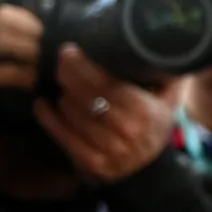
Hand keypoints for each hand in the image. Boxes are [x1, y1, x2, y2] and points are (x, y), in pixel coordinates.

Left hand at [32, 46, 177, 185]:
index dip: (85, 67)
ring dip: (64, 96)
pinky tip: (42, 105)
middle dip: (70, 76)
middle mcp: (129, 132)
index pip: (109, 85)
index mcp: (147, 111)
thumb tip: (165, 40)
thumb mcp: (169, 100)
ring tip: (63, 84)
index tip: (70, 51)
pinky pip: (65, 137)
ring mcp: (111, 151)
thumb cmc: (154, 125)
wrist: (149, 171)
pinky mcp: (94, 164)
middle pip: (89, 97)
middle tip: (61, 62)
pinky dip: (50, 120)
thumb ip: (167, 72)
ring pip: (75, 115)